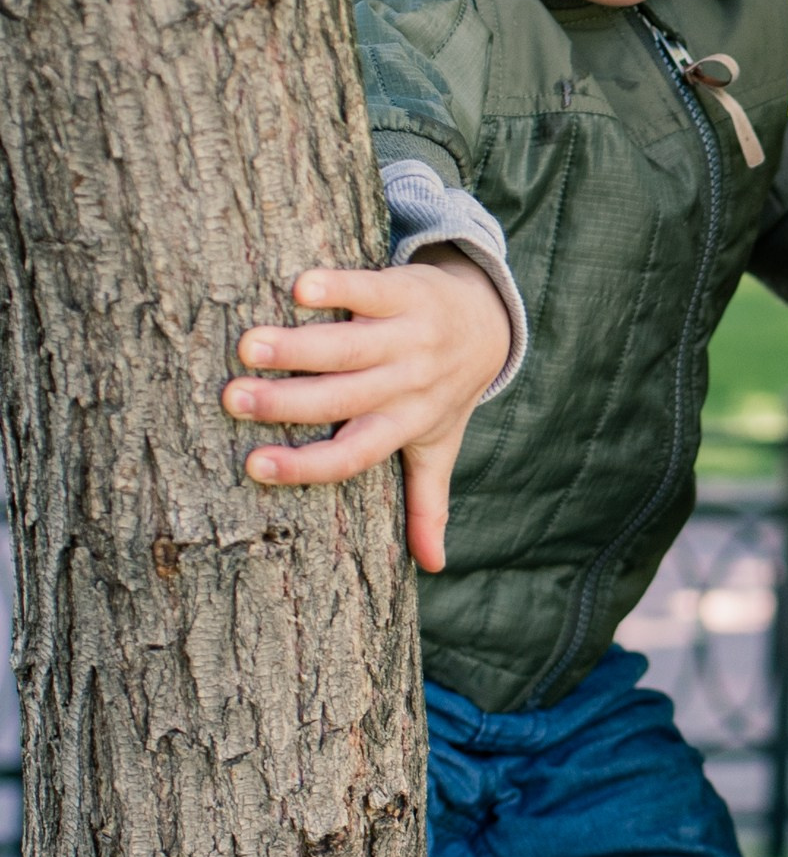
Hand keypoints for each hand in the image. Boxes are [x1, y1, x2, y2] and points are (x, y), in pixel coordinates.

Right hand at [222, 251, 511, 572]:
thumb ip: (429, 501)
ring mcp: (408, 337)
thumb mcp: (438, 446)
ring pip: (351, 346)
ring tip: (247, 346)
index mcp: (402, 425)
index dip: (306, 466)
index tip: (253, 467)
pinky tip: (300, 288)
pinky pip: (370, 290)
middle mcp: (406, 384)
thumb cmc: (444, 392)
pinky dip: (339, 288)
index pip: (353, 455)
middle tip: (232, 399)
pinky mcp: (405, 293)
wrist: (487, 324)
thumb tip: (433, 567)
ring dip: (299, 347)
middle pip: (343, 399)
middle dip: (286, 402)